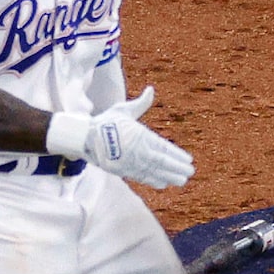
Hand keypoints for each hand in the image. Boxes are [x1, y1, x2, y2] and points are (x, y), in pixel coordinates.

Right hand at [70, 86, 194, 189]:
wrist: (83, 137)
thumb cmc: (105, 121)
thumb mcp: (124, 110)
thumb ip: (141, 103)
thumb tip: (151, 89)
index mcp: (140, 135)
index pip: (163, 147)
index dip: (177, 155)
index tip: (189, 160)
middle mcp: (136, 150)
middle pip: (161, 161)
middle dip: (177, 168)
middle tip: (190, 173)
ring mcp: (129, 162)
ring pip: (153, 171)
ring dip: (168, 176)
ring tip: (181, 181)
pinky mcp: (121, 170)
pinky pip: (140, 177)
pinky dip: (153, 180)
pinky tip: (163, 183)